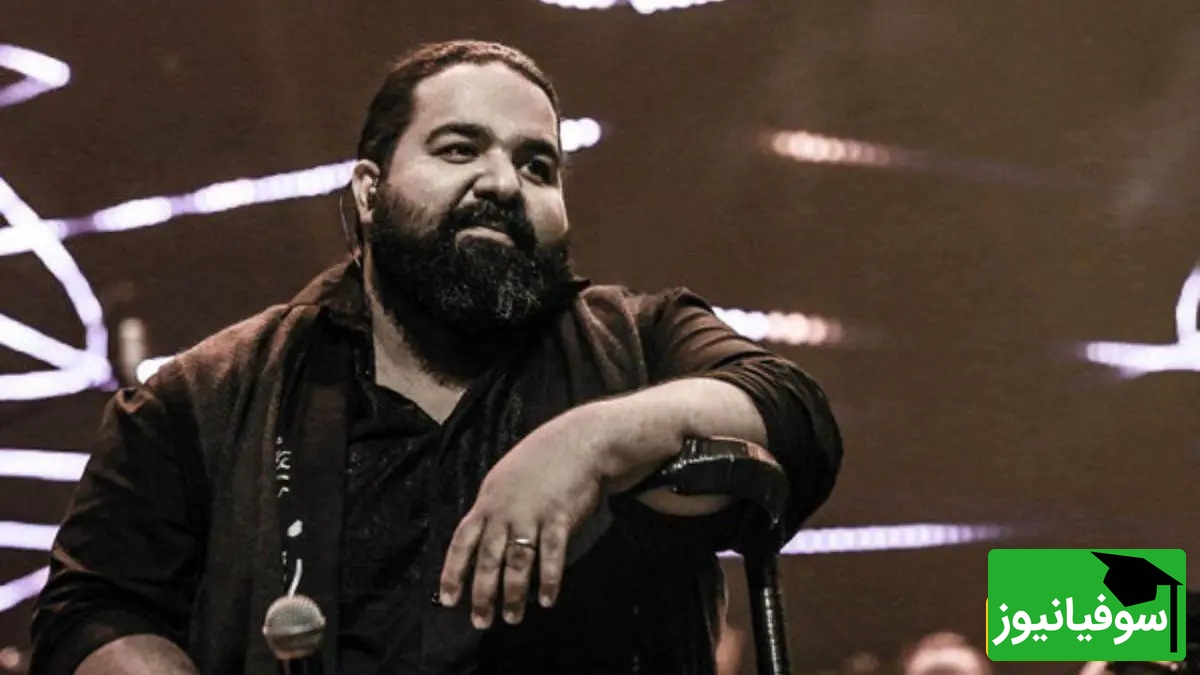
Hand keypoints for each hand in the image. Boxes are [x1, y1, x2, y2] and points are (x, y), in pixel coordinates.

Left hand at [437, 406, 610, 628]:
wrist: (577, 442)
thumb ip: (491, 508)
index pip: (462, 542)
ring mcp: (531, 515)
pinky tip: (546, 600)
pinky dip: (548, 580)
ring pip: (517, 562)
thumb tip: (479, 537)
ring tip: (513, 617)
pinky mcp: (558, 518)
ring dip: (514, 594)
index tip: (449, 600)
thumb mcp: (503, 480)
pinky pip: (551, 555)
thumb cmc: (540, 460)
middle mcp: (504, 512)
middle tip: (481, 622)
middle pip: (488, 559)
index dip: (453, 573)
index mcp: (487, 502)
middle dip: (482, 594)